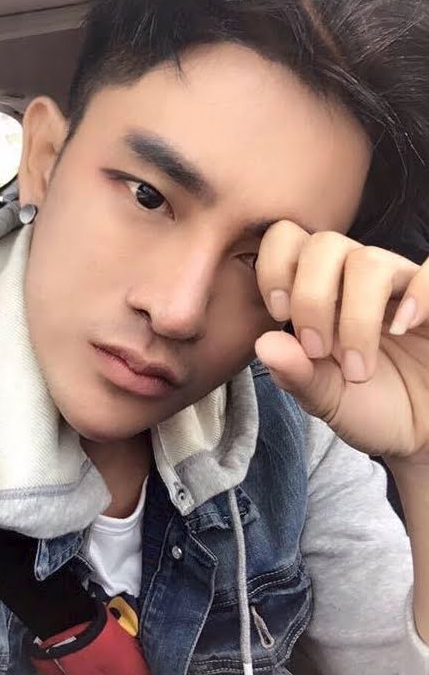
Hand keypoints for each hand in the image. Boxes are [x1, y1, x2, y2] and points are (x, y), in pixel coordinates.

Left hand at [254, 221, 428, 464]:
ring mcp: (403, 285)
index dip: (276, 268)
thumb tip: (262, 343)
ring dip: (355, 317)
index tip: (279, 316)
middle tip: (318, 350)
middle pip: (325, 245)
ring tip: (358, 369)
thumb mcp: (325, 398)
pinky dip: (419, 292)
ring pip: (369, 261)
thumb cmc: (373, 408)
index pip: (288, 240)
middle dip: (311, 299)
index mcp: (321, 290)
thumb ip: (294, 374)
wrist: (424, 435)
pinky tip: (402, 327)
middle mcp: (359, 279)